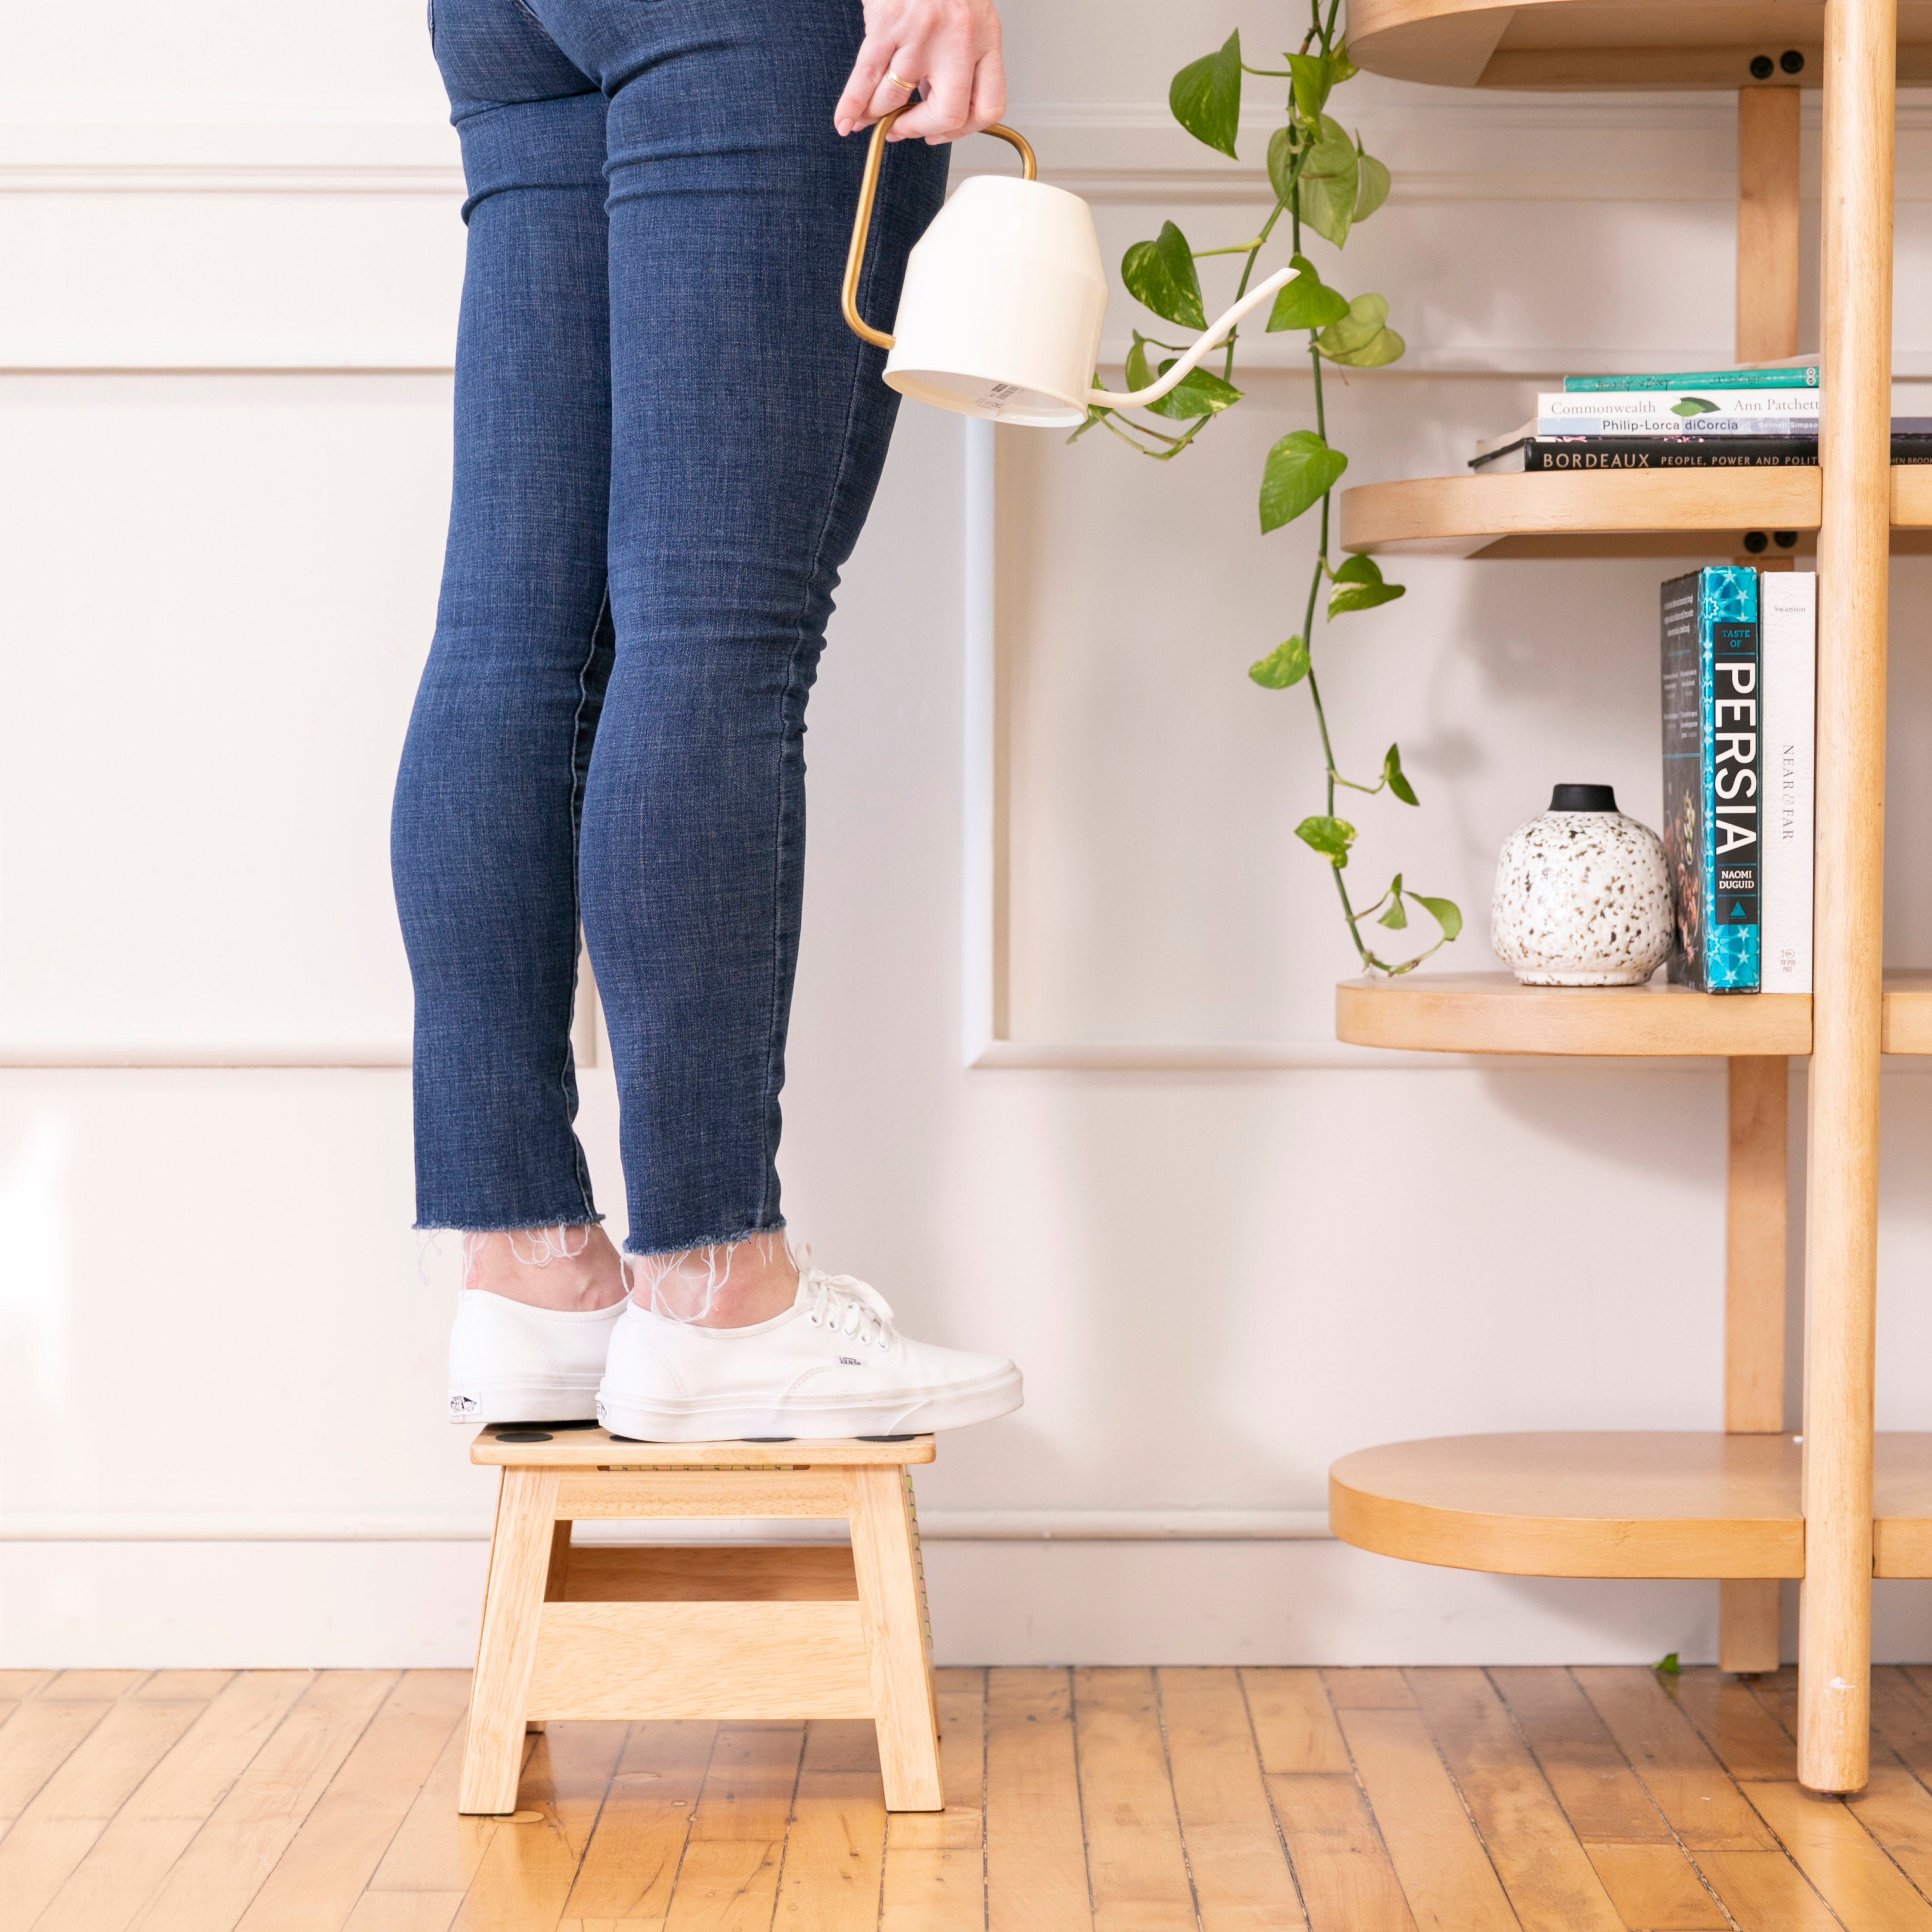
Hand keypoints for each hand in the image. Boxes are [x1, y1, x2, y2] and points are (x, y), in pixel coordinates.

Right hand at [834, 0, 1005, 145]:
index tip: (940, 132)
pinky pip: (867, 77)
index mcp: (986, 37)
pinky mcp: (889, 23)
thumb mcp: (967, 15)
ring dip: (877, 114)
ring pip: (898, 96)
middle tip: (903, 130)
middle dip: (920, 130)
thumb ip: (959, 57)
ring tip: (867, 118)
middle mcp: (959, 39)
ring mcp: (923, 32)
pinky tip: (845, 120)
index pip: (987, 106)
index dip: (962, 131)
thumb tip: (931, 101)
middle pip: (949, 114)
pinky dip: (852, 105)